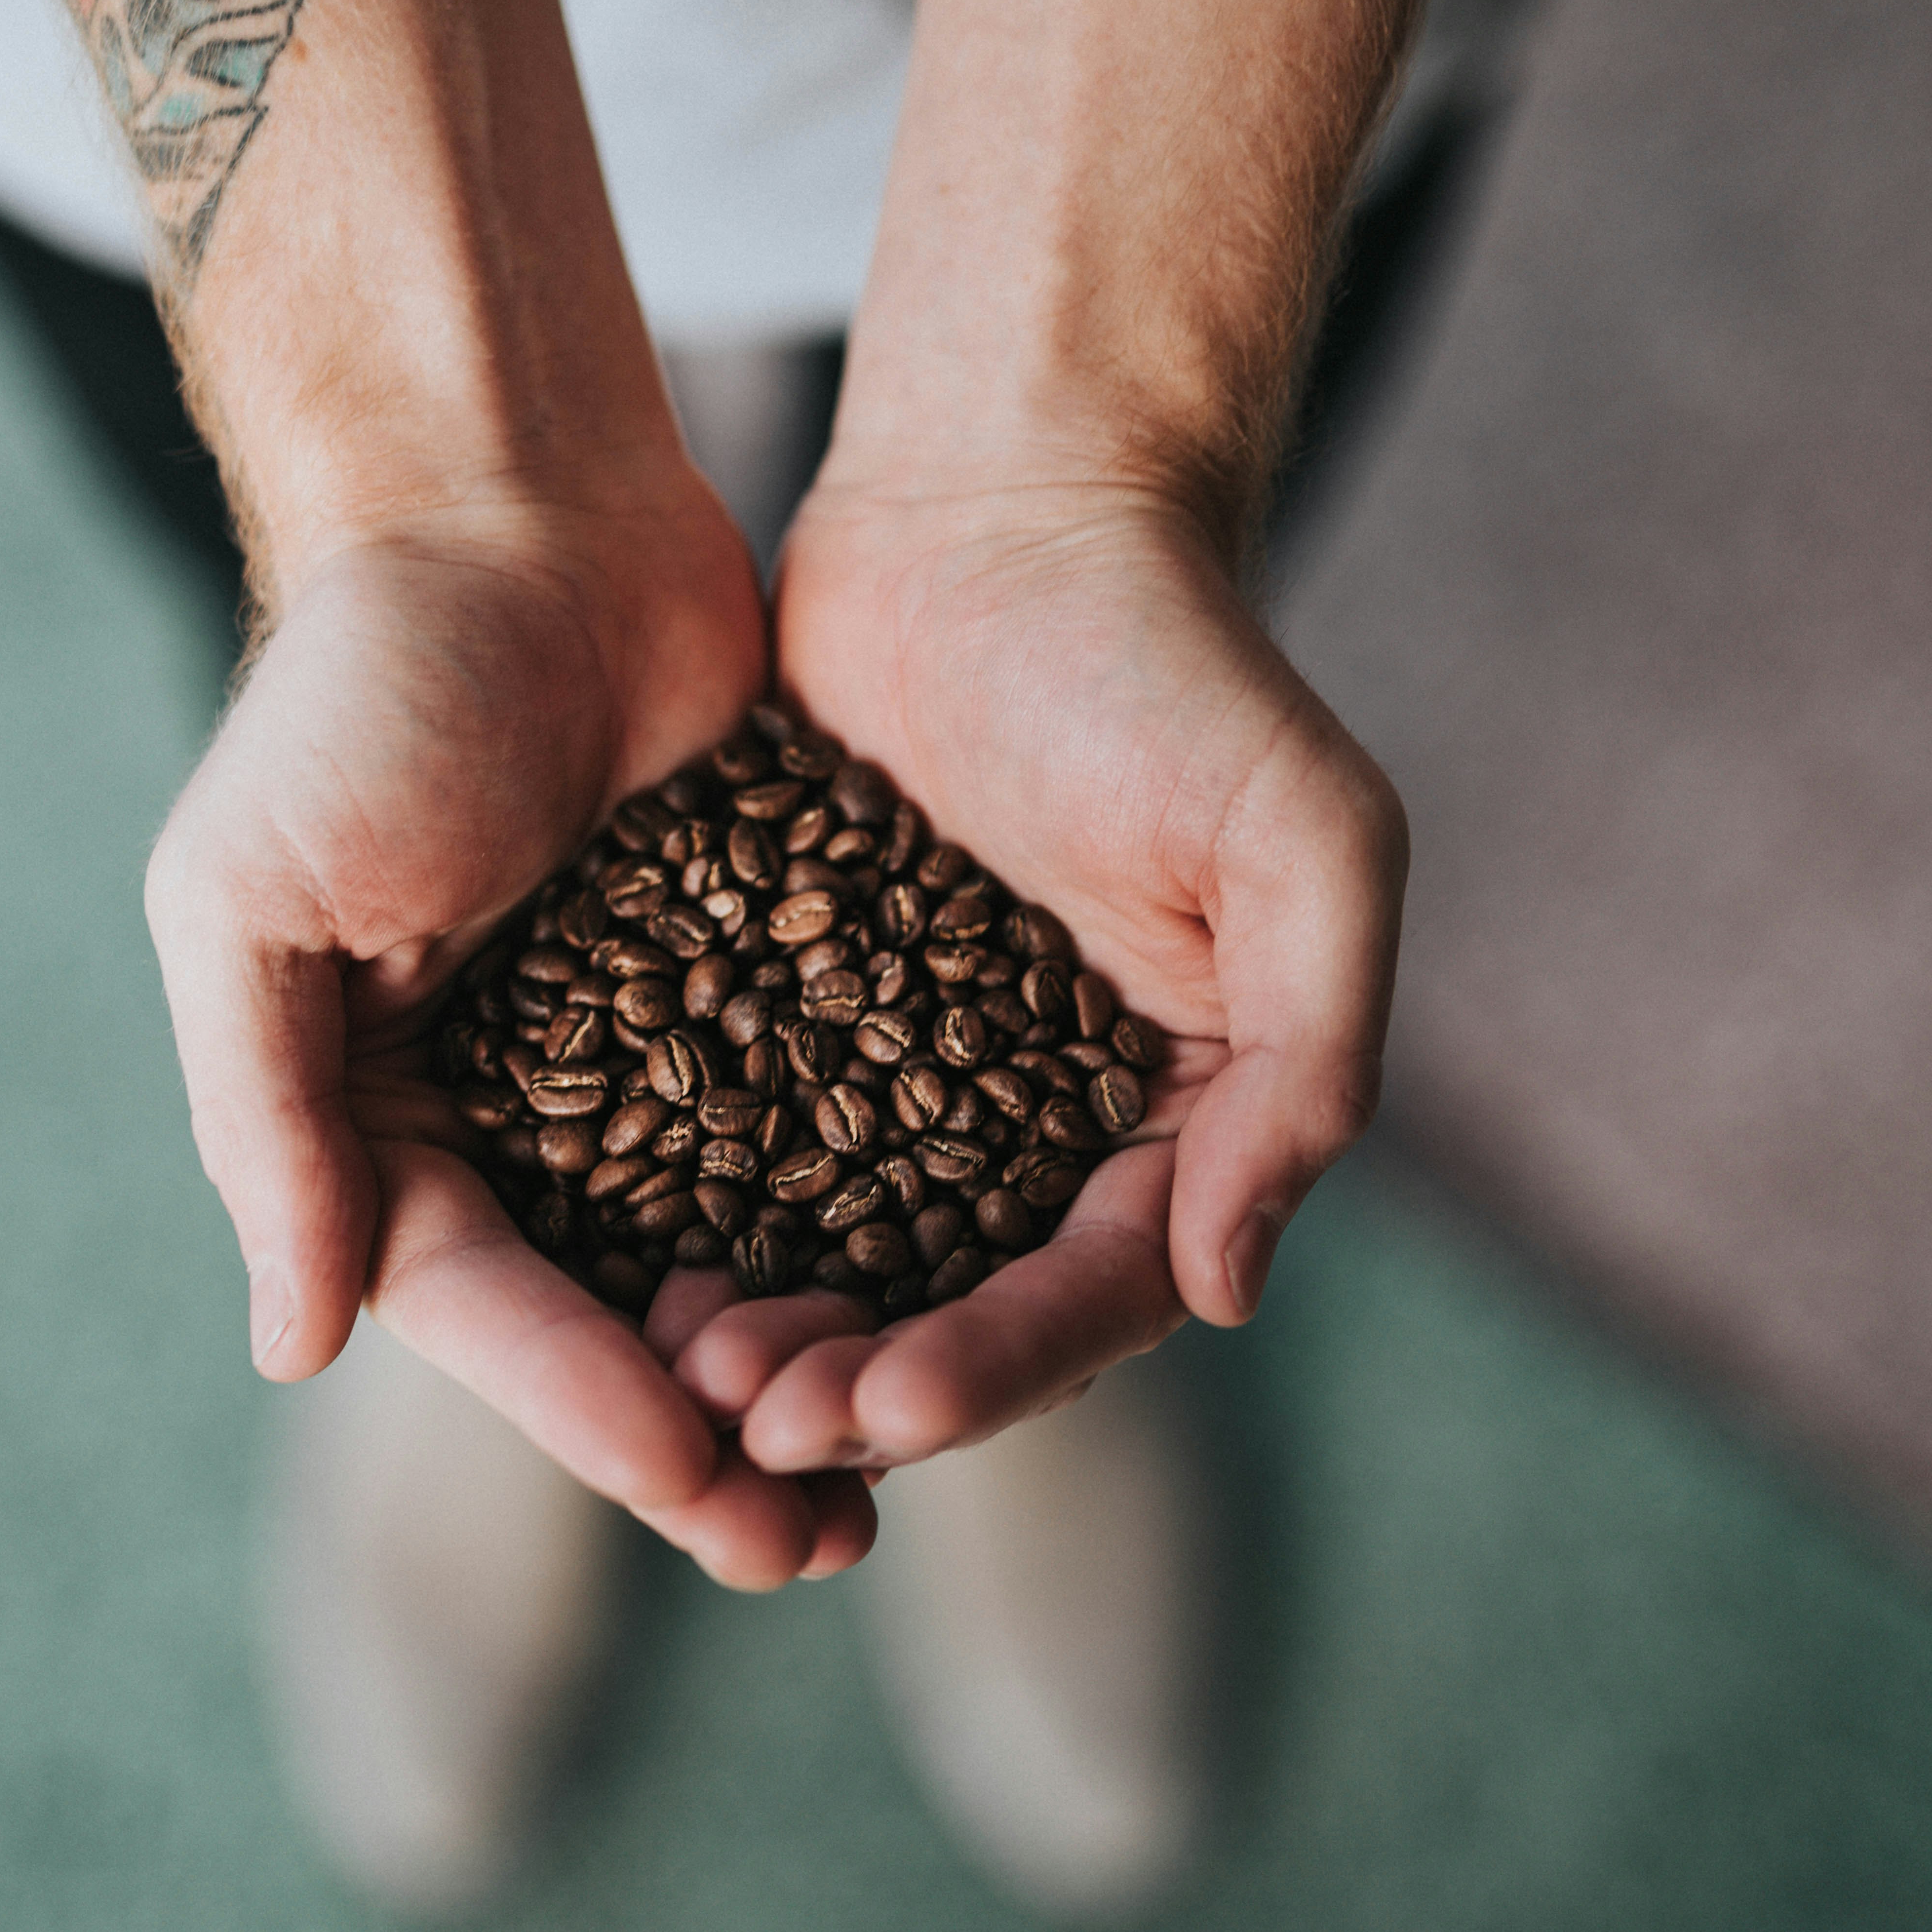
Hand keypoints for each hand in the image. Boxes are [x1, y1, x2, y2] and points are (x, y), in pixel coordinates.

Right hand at [143, 491, 877, 1586]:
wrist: (512, 504)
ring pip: (718, 1257)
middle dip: (710, 1438)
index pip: (490, 1306)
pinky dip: (857, 1231)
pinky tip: (939, 1304)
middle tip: (821, 1546)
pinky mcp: (746, 982)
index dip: (592, 1410)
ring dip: (798, 1365)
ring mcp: (632, 1055)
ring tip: (894, 1469)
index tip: (705, 1489)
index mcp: (379, 1114)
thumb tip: (291, 1345)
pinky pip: (803, 1138)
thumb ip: (265, 1122)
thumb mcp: (254, 901)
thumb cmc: (360, 690)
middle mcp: (504, 1110)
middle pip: (612, 1317)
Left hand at [674, 481, 1405, 1473]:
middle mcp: (1047, 1123)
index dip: (997, 1367)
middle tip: (753, 1422)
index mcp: (1177, 1113)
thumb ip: (1307, 1069)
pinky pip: (743, 1150)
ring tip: (680, 1371)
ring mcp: (915, 1075)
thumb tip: (1228, 1291)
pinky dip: (697, 1221)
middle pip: (955, 1308)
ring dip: (772, 1335)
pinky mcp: (798, 1011)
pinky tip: (624, 1268)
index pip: (1094, 1290)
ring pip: (841, 1258)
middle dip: (864, 1386)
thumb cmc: (1177, 662)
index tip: (887, 1410)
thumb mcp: (1307, 846)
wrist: (1006, 508)